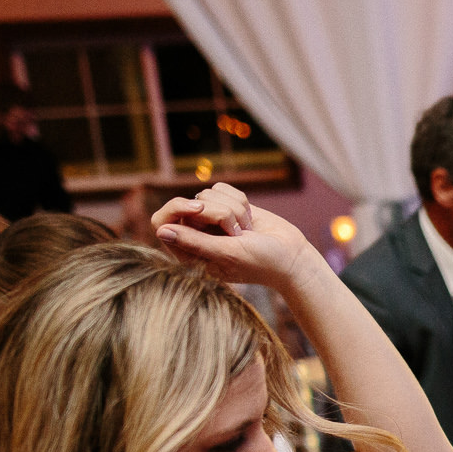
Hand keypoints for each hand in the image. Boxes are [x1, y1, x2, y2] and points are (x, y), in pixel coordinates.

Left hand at [153, 184, 314, 289]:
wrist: (291, 255)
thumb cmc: (261, 263)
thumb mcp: (227, 253)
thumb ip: (193, 242)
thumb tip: (161, 231)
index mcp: (189, 253)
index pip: (163, 222)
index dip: (177, 209)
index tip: (198, 208)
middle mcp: (197, 234)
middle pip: (187, 204)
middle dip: (216, 211)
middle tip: (236, 230)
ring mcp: (211, 219)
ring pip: (207, 194)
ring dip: (233, 209)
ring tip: (246, 231)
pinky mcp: (227, 205)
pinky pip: (222, 188)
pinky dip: (239, 200)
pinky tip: (250, 219)